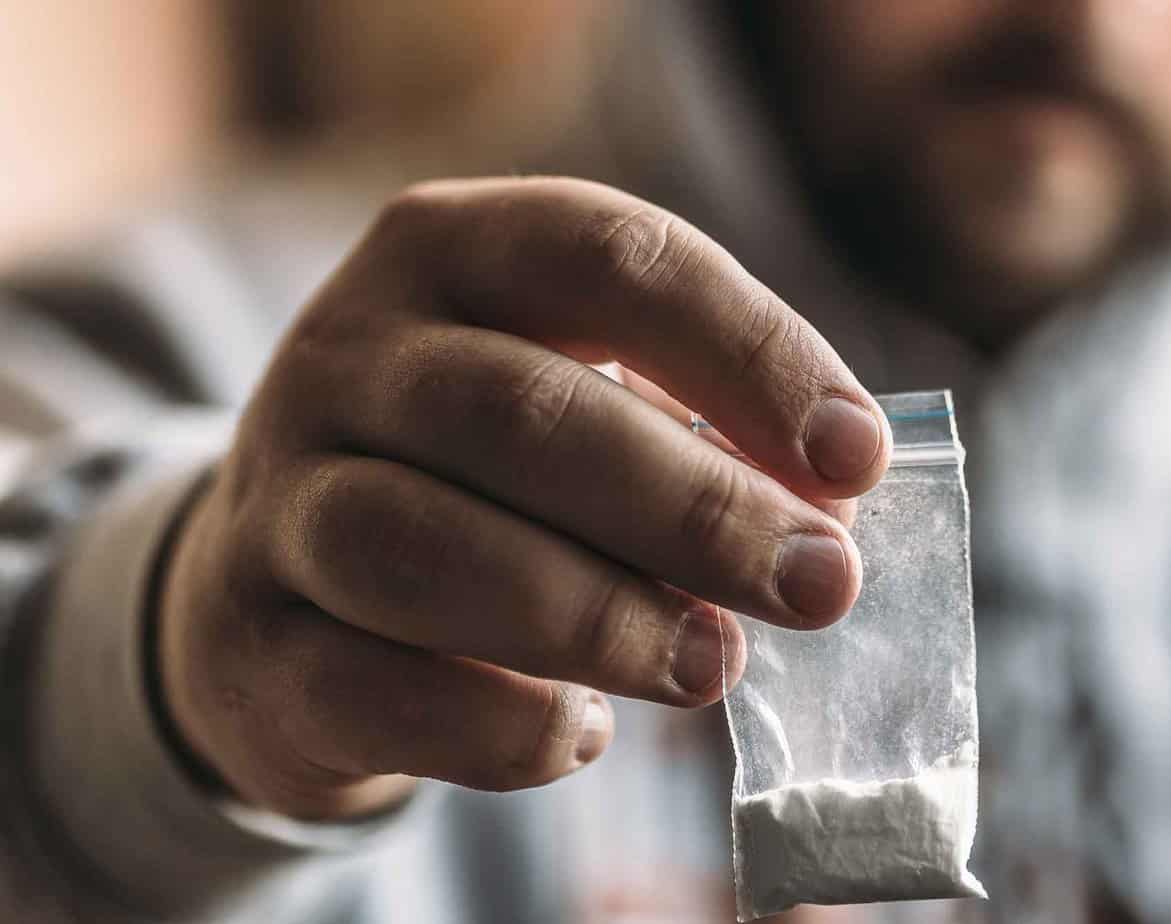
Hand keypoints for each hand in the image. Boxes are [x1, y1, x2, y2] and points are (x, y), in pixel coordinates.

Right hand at [156, 178, 889, 818]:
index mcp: (449, 251)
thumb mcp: (576, 400)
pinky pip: (375, 689)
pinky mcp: (251, 637)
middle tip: (819, 585)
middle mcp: (347, 353)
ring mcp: (279, 494)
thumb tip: (824, 516)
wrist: (282, 572)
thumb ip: (690, 434)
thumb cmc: (481, 477)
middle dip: (696, 508)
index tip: (858, 458)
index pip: (611, 260)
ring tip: (713, 666)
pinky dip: (502, 726)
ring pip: (428, 548)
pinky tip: (582, 731)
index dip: (750, 353)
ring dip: (600, 618)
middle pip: (522, 414)